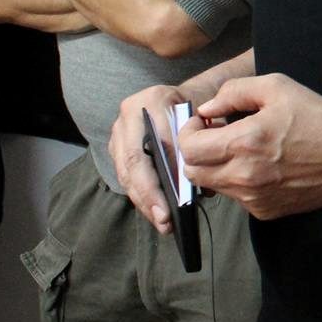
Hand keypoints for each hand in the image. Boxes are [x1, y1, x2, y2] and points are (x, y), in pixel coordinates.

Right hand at [109, 83, 187, 233]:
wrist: (183, 98)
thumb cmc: (198, 110)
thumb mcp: (204, 119)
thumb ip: (201, 144)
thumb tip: (199, 188)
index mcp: (153, 100)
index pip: (155, 141)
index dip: (164, 170)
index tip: (177, 198)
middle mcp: (129, 115)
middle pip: (133, 161)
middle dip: (149, 194)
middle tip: (165, 219)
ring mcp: (119, 133)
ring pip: (126, 173)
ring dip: (144, 202)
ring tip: (163, 224)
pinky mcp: (117, 149)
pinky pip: (126, 177)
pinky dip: (142, 198)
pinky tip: (156, 215)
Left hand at [180, 74, 321, 219]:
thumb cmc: (317, 117)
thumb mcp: (277, 87)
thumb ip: (234, 92)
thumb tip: (207, 109)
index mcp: (243, 143)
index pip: (188, 148)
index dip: (189, 132)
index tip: (205, 123)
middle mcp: (243, 176)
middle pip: (193, 173)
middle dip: (197, 152)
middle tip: (217, 136)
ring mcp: (253, 199)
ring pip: (214, 186)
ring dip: (218, 167)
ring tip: (245, 149)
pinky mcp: (265, 211)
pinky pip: (238, 198)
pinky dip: (240, 182)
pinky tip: (264, 166)